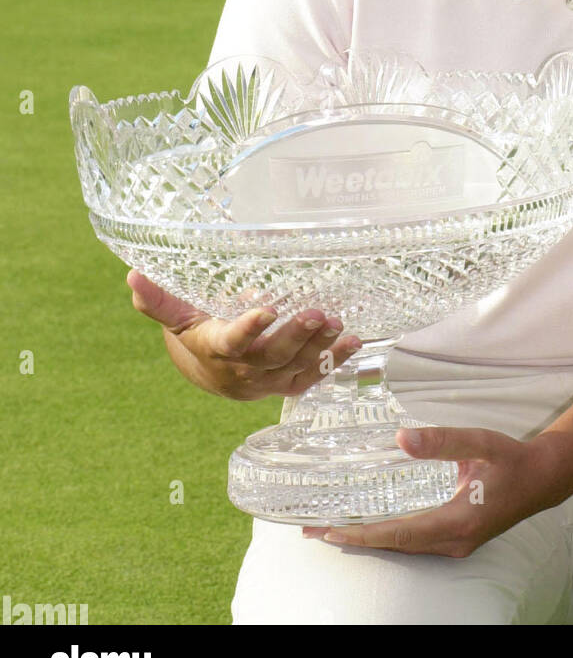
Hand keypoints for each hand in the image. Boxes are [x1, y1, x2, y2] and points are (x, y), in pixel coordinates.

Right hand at [128, 270, 361, 400]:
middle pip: (272, 357)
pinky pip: (313, 376)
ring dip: (320, 347)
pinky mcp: (289, 383)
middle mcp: (245, 371)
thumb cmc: (198, 333)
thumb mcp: (178, 315)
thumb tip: (133, 274)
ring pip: (296, 368)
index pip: (233, 342)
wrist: (213, 374)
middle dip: (296, 335)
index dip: (249, 328)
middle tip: (318, 313)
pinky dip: (335, 360)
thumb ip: (158, 299)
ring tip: (339, 323)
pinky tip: (354, 342)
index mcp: (217, 348)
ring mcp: (270, 380)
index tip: (267, 308)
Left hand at [303, 427, 560, 557]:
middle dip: (354, 539)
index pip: (399, 533)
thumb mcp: (480, 442)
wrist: (543, 478)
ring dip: (368, 539)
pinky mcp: (456, 539)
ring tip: (332, 531)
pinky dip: (387, 536)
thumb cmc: (512, 459)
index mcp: (456, 521)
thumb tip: (401, 438)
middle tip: (313, 532)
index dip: (362, 534)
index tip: (330, 531)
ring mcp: (455, 544)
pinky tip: (370, 528)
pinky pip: (414, 542)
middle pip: (394, 546)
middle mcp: (453, 541)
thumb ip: (443, 440)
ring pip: (403, 547)